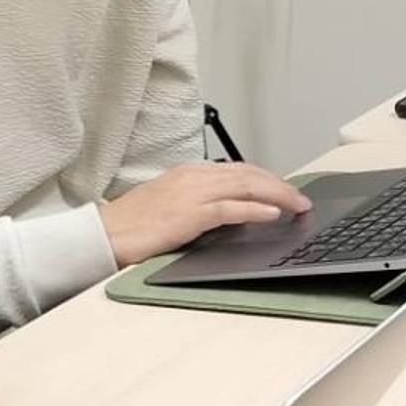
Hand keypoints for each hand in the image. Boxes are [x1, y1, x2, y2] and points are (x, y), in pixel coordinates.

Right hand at [99, 163, 312, 266]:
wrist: (104, 234)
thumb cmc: (133, 225)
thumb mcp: (171, 205)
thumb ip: (200, 203)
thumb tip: (231, 212)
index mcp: (190, 173)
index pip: (239, 170)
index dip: (267, 179)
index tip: (285, 189)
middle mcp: (194, 177)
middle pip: (249, 175)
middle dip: (280, 186)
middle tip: (301, 199)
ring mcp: (192, 194)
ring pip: (247, 187)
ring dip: (277, 196)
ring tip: (298, 206)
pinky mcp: (190, 214)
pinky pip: (231, 209)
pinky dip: (256, 210)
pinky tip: (273, 214)